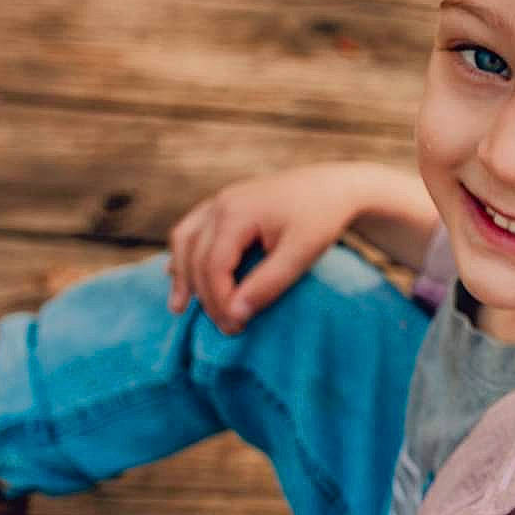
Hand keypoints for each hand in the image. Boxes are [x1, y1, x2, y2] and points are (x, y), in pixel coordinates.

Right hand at [166, 163, 385, 332]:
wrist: (336, 186)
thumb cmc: (322, 219)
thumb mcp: (301, 254)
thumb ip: (268, 284)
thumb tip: (235, 314)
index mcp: (235, 213)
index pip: (213, 266)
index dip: (219, 301)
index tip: (235, 328)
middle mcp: (220, 203)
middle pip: (196, 256)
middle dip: (205, 296)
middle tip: (225, 327)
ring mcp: (220, 200)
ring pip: (185, 239)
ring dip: (182, 274)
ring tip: (179, 308)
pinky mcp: (226, 203)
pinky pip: (192, 228)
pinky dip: (185, 253)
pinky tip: (178, 274)